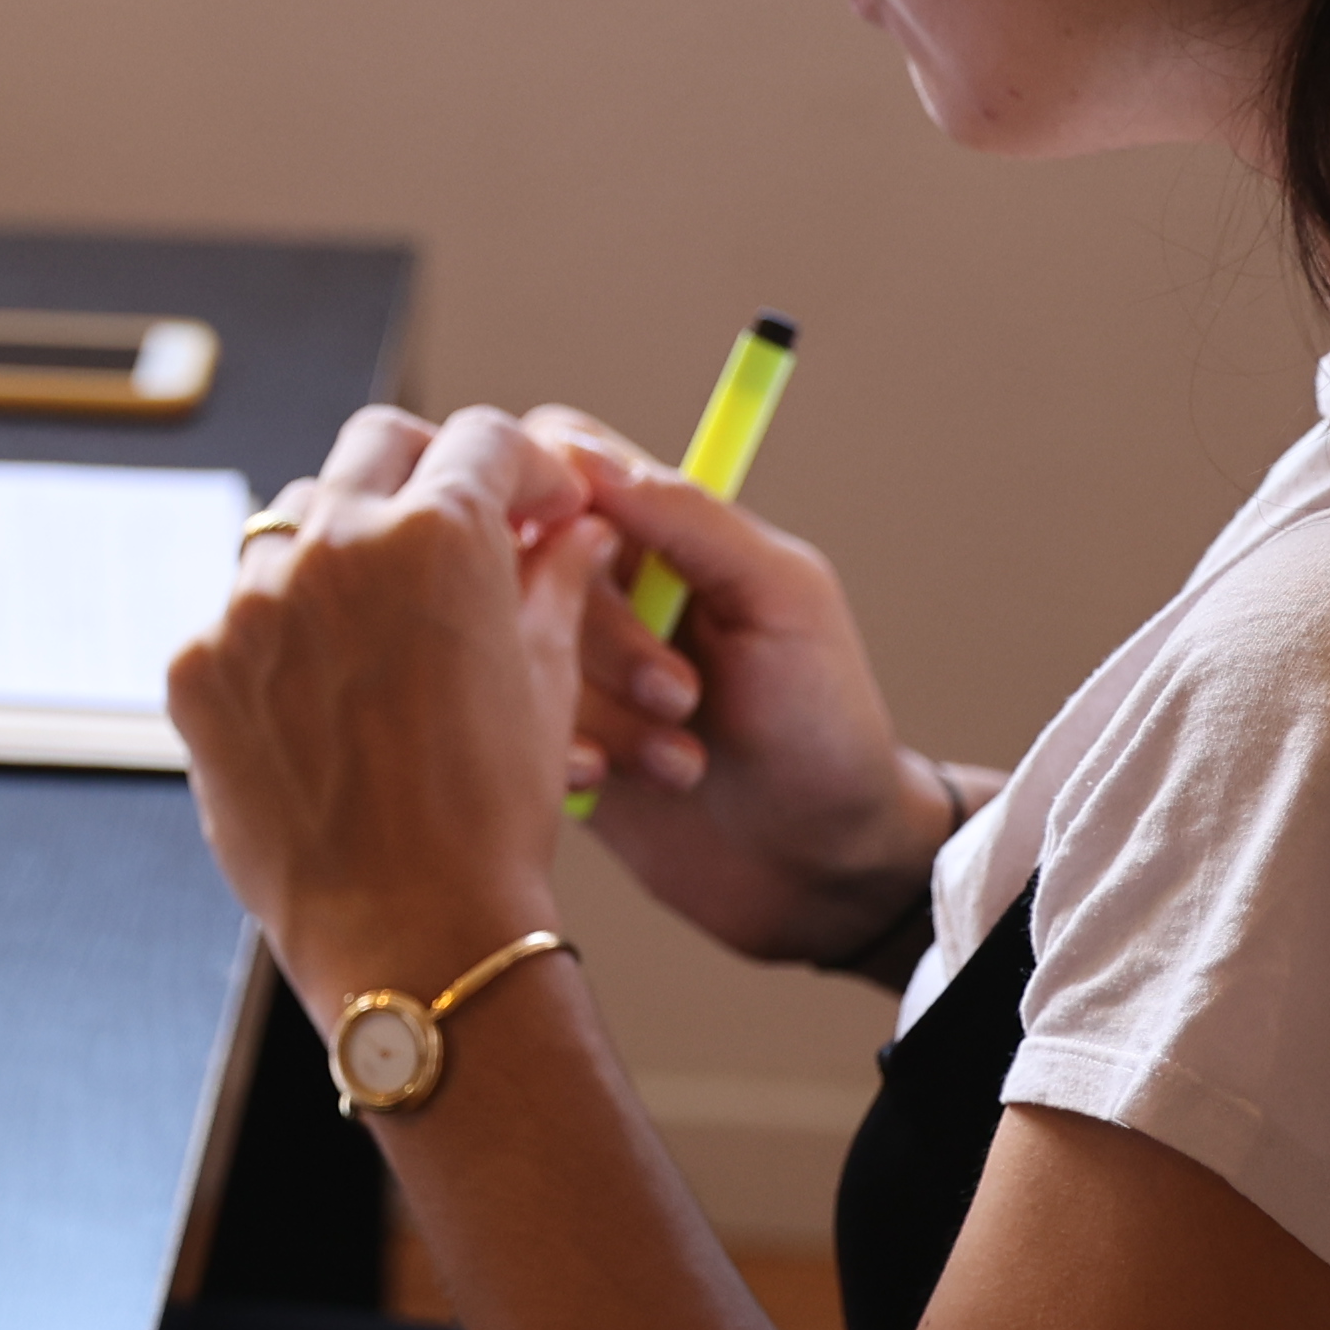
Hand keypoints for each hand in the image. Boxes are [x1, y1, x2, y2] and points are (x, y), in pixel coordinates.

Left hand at [170, 403, 605, 1012]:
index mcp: (437, 534)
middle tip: (458, 525)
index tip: (537, 505)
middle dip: (427, 471)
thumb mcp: (549, 681)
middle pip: (378, 445)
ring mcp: (249, 601)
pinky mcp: (195, 663)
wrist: (408, 928)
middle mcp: (331, 544)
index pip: (484, 438)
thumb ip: (554, 580)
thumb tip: (572, 529)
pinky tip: (325, 690)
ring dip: (345, 544)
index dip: (524, 468)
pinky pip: (241, 611)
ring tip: (387, 613)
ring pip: (296, 520)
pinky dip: (284, 630)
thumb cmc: (494, 814)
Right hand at [523, 401, 950, 967]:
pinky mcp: (548, 739)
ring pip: (511, 647)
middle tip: (682, 693)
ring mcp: (571, 667)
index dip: (554, 501)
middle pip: (525, 557)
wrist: (821, 871)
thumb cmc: (826, 724)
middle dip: (602, 635)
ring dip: (597, 710)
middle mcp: (603, 589)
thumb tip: (583, 459)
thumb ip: (691, 520)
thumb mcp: (782, 600)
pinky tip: (619, 784)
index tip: (587, 559)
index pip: (559, 458)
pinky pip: (504, 723)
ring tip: (681, 759)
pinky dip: (559, 752)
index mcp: (660, 532)